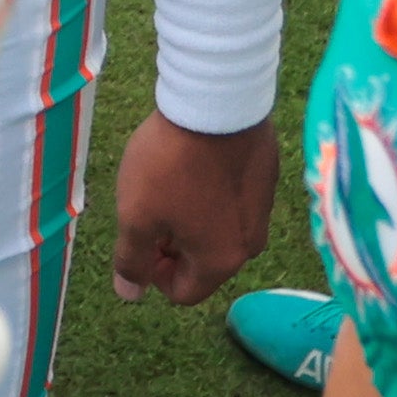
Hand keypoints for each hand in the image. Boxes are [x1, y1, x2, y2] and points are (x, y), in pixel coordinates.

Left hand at [113, 113, 282, 305]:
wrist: (214, 102)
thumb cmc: (169, 165)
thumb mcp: (136, 215)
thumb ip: (132, 260)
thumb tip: (130, 294)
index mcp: (221, 261)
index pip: (184, 292)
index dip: (153, 274)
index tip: (139, 240)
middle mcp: (251, 243)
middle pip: (203, 263)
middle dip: (172, 246)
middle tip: (149, 209)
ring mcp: (264, 210)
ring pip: (218, 231)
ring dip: (190, 220)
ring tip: (168, 184)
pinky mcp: (266, 178)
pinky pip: (233, 202)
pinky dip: (210, 195)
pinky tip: (192, 165)